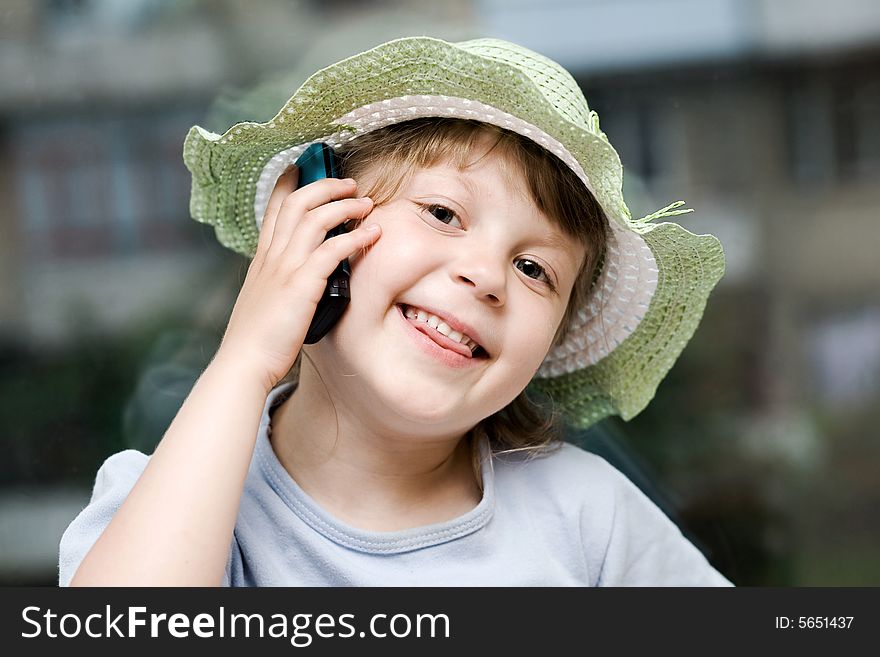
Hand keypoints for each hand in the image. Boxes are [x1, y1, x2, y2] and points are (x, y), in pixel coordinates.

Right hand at [215, 167, 379, 391]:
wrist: (244, 361)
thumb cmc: (258, 337)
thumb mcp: (265, 299)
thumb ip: (282, 280)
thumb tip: (304, 275)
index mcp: (262, 257)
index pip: (275, 206)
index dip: (291, 182)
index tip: (306, 167)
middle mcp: (272, 255)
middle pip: (298, 202)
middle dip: (326, 185)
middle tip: (350, 183)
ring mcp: (285, 268)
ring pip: (316, 218)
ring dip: (345, 205)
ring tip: (366, 204)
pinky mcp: (302, 285)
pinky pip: (333, 250)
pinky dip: (355, 237)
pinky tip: (373, 234)